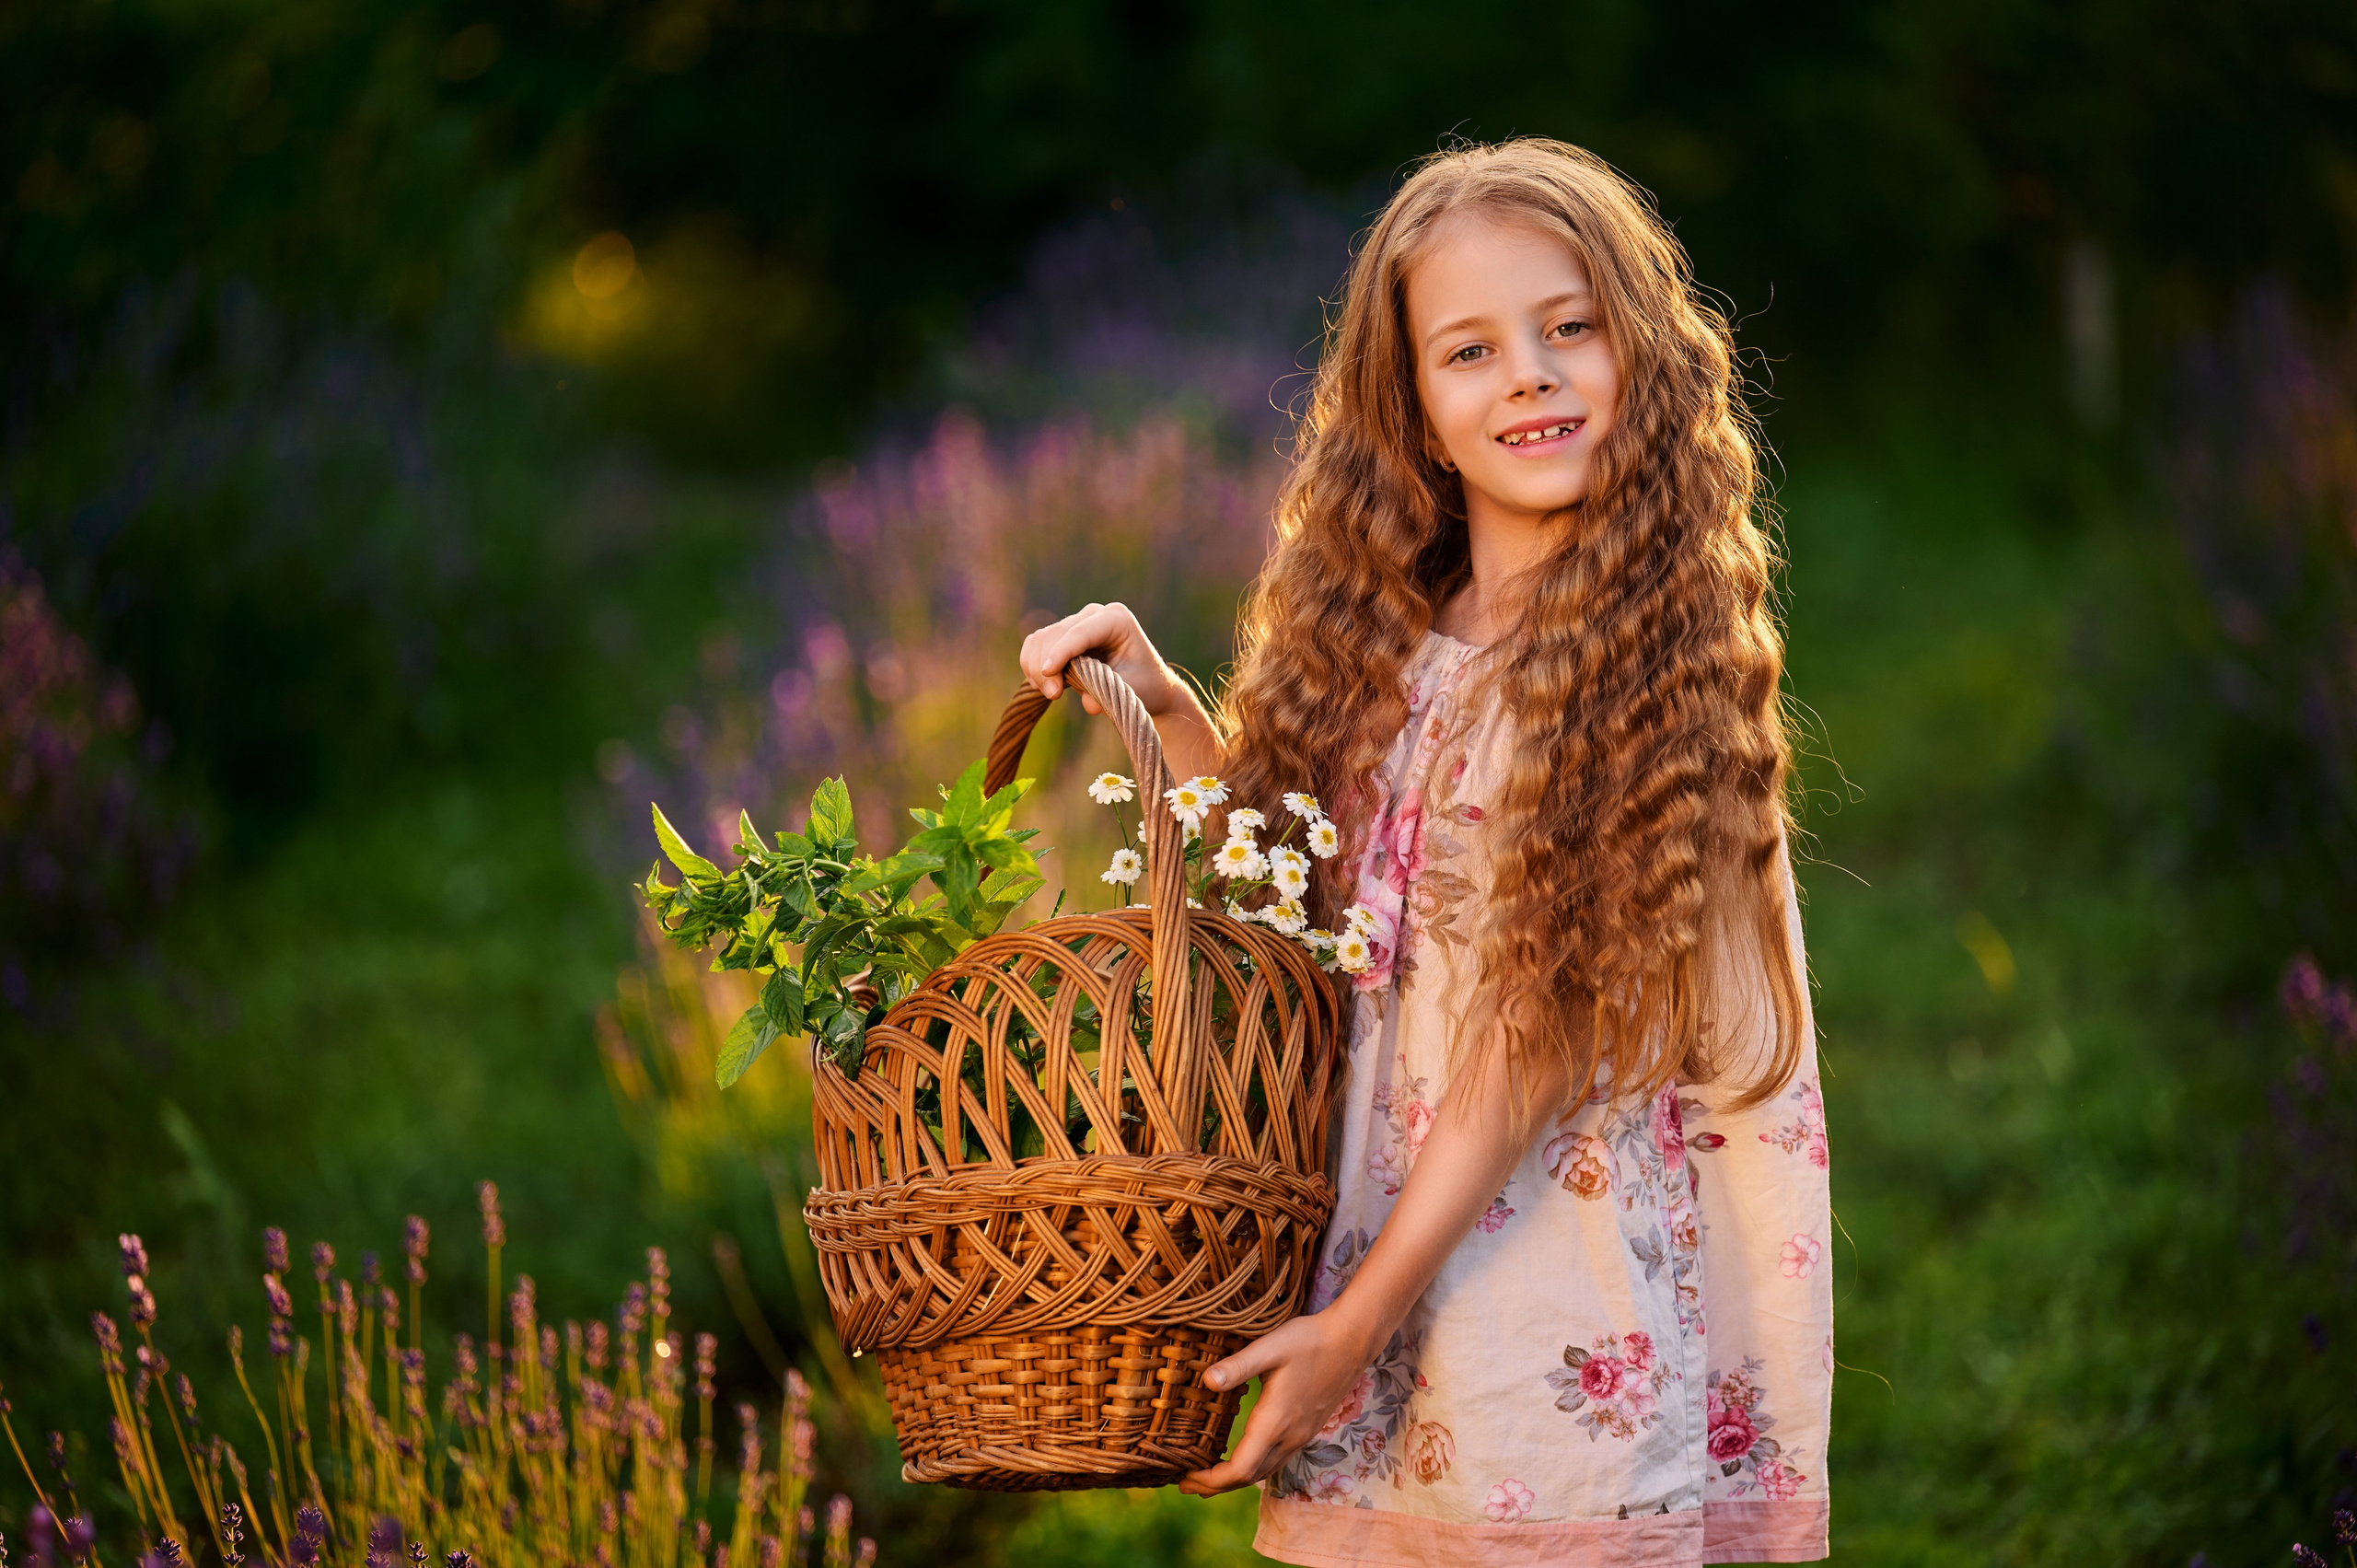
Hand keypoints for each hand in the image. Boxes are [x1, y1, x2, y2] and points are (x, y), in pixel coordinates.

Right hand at [1018, 602, 1183, 717]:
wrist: (1149, 683)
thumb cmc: (1145, 684)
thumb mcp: (1133, 690)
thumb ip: (1110, 694)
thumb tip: (1089, 703)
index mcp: (1117, 619)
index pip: (1080, 632)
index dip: (1060, 652)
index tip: (1048, 674)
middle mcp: (1095, 614)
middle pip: (1056, 634)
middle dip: (1047, 665)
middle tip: (1053, 696)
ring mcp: (1077, 622)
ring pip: (1041, 638)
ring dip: (1036, 666)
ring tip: (1050, 693)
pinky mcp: (1063, 635)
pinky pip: (1036, 643)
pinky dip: (1031, 663)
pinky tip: (1042, 685)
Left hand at [1177, 1307, 1377, 1496]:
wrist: (1351, 1340)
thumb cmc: (1308, 1341)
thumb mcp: (1269, 1348)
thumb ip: (1237, 1366)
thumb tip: (1205, 1381)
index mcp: (1275, 1422)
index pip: (1241, 1470)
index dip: (1211, 1480)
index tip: (1185, 1476)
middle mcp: (1289, 1437)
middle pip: (1249, 1478)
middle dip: (1215, 1485)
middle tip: (1185, 1482)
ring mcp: (1300, 1436)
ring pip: (1264, 1472)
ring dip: (1234, 1479)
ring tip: (1207, 1476)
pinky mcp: (1306, 1429)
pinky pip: (1275, 1461)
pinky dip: (1252, 1468)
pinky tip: (1241, 1456)